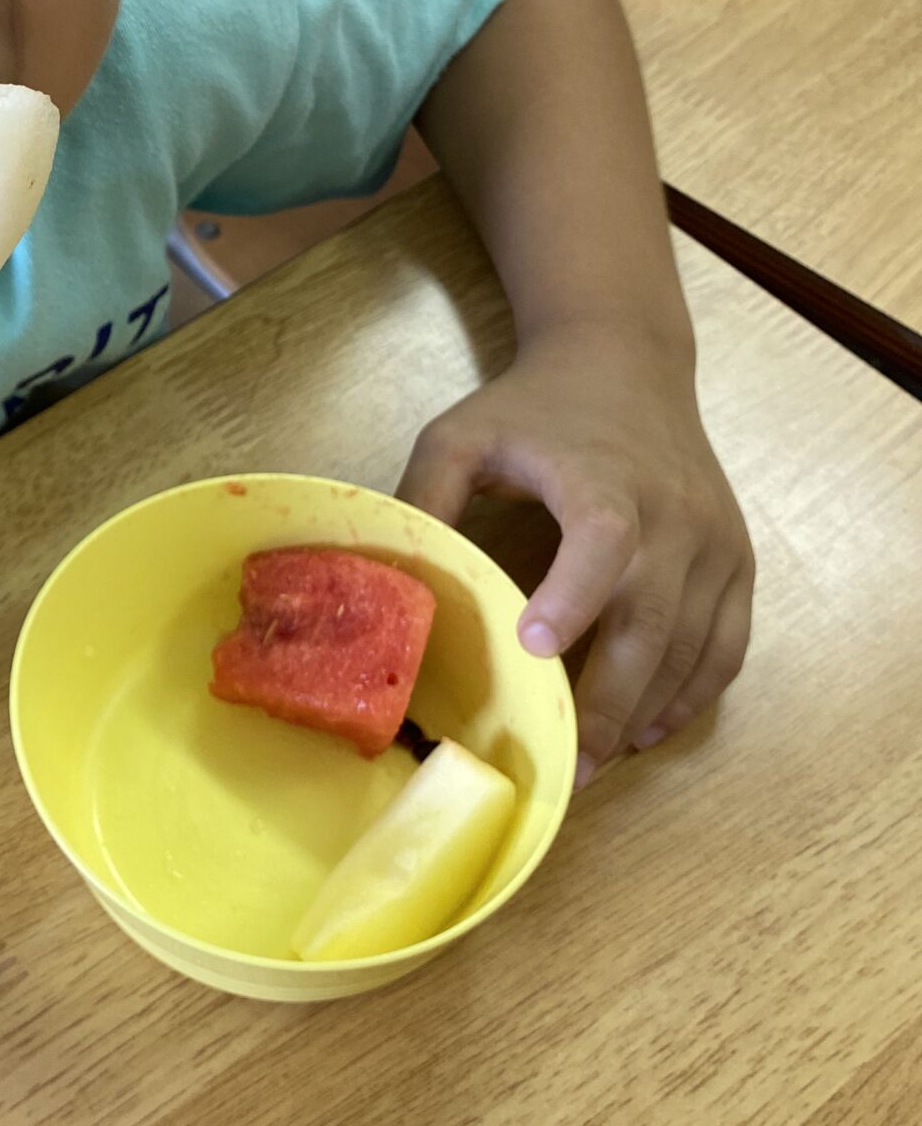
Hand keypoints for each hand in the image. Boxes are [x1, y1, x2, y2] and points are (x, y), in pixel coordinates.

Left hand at [397, 322, 752, 785]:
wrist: (627, 361)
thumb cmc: (534, 407)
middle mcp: (674, 515)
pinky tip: (649, 726)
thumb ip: (424, 494)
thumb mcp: (461, 433)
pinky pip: (729, 643)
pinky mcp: (737, 560)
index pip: (603, 542)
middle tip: (570, 763)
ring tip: (599, 761)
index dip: (576, 596)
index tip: (535, 647)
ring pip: (695, 645)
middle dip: (610, 699)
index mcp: (605, 481)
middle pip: (654, 618)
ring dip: (650, 710)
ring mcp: (716, 542)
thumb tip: (388, 579)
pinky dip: (695, 692)